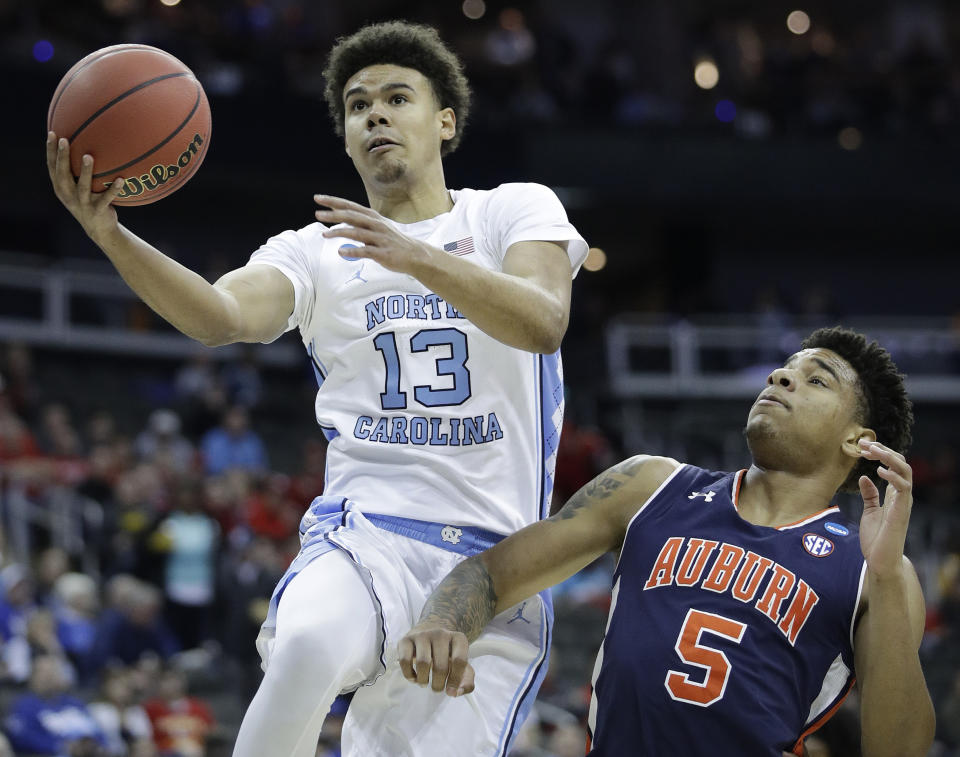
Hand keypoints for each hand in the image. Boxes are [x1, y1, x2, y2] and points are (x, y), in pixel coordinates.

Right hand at [46, 132, 124, 241]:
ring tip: (88, 156)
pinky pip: (106, 198)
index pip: (52, 167)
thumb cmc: (88, 202)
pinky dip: (113, 189)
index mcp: (61, 188)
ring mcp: (83, 204)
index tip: (52, 133)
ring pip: (83, 186)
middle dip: (62, 157)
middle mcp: (69, 195)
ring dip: (85, 171)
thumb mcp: (77, 188)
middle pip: (63, 174)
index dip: (51, 151)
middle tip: (65, 140)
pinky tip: (121, 179)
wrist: (99, 230)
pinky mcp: (98, 211)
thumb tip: (83, 144)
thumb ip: (75, 172)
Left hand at [314, 194, 433, 275]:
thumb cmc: (393, 242)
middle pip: (352, 216)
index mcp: (373, 217)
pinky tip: (341, 251)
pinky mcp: (383, 253)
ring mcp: (380, 238)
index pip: (350, 206)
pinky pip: (366, 251)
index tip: (318, 198)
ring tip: (325, 235)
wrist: (416, 255)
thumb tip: (337, 215)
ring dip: (340, 232)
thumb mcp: (377, 227)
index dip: (334, 202)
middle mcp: (376, 225)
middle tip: (317, 214)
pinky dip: (353, 251)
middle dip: (333, 215)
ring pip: (357, 232)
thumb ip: (358, 223)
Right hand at [397, 621, 475, 696]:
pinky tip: (414, 677)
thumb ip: (466, 682)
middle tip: (437, 688)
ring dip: (423, 680)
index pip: (459, 661)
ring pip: (423, 663)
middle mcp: (440, 634)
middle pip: (440, 665)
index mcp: (458, 639)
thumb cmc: (446, 653)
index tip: (451, 691)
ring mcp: (422, 635)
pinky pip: (405, 661)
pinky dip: (409, 674)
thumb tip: (455, 692)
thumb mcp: (461, 665)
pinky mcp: (406, 640)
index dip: (455, 680)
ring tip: (425, 683)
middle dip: (438, 684)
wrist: (429, 631)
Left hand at [857, 440, 912, 580]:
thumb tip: (864, 478)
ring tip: (873, 451)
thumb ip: (870, 495)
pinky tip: (878, 471)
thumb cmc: (876, 538)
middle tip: (865, 444)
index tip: (862, 447)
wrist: (880, 560)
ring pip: (905, 471)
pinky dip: (892, 476)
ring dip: (889, 458)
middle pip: (901, 463)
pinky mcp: (901, 511)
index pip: (893, 465)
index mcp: (894, 493)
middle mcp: (902, 495)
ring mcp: (903, 502)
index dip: (880, 453)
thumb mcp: (869, 511)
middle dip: (884, 450)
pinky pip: (903, 488)